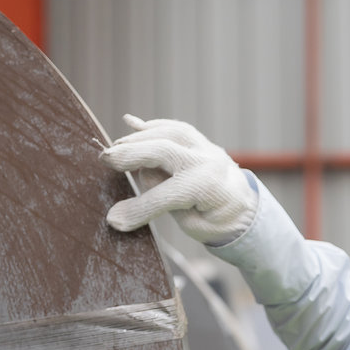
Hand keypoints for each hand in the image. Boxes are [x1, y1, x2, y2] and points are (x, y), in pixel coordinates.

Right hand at [100, 115, 257, 244]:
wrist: (244, 206)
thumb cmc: (218, 221)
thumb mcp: (196, 226)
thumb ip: (167, 207)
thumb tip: (131, 194)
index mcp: (209, 187)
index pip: (166, 196)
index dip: (138, 209)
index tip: (113, 219)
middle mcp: (207, 160)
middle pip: (164, 150)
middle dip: (132, 154)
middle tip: (105, 159)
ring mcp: (205, 146)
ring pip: (169, 132)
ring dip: (138, 138)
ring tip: (115, 149)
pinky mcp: (199, 140)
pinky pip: (174, 127)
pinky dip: (151, 126)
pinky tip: (130, 123)